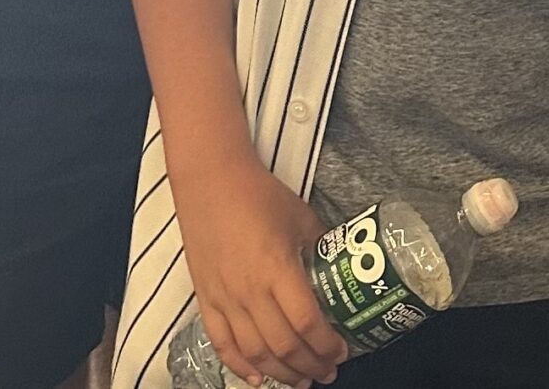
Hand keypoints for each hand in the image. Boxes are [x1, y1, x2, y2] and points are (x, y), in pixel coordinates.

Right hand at [171, 162, 343, 385]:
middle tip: (327, 372)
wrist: (211, 181)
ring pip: (255, 352)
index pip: (307, 323)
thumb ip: (322, 247)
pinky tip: (256, 377)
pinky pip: (221, 343)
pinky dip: (239, 366)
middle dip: (310, 366)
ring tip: (300, 380)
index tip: (342, 352)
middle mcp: (251, 291)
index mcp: (278, 269)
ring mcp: (225, 298)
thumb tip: (342, 266)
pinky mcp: (205, 298)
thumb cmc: (258, 195)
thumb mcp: (301, 218)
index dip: (327, 345)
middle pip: (284, 346)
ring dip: (280, 373)